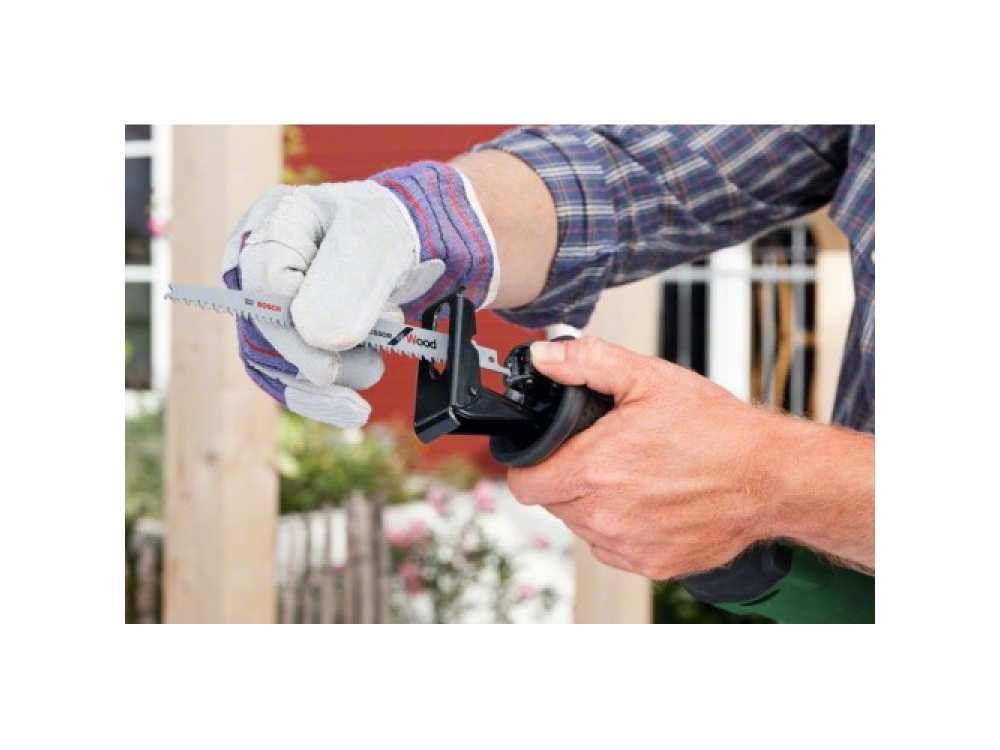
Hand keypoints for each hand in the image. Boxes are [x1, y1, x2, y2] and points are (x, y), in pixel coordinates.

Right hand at [222, 162, 496, 426]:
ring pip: (275, 363)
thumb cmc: (388, 228)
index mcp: (275, 222)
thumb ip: (349, 280)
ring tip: (375, 364)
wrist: (404, 242)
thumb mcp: (379, 241)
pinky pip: (290, 379)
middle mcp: (257, 264)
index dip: (300, 327)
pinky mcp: (284, 338)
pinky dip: (324, 399)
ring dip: (332, 378)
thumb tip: (318, 339)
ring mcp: (266, 303)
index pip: (266, 283)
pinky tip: (353, 411)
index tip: (339, 352)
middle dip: (322, 358)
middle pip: (264, 330)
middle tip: (372, 363)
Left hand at [506, 336, 784, 580]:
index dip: (533, 464)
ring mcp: (628, 545)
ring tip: (634, 475)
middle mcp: (605, 515)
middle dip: (568, 477)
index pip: (524, 483)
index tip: (553, 452)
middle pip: (553, 502)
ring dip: (594, 503)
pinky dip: (622, 527)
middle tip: (606, 454)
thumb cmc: (717, 430)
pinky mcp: (652, 565)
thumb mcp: (649, 379)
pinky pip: (613, 548)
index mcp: (595, 469)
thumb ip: (587, 363)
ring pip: (582, 526)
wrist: (772, 477)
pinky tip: (651, 501)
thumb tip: (546, 357)